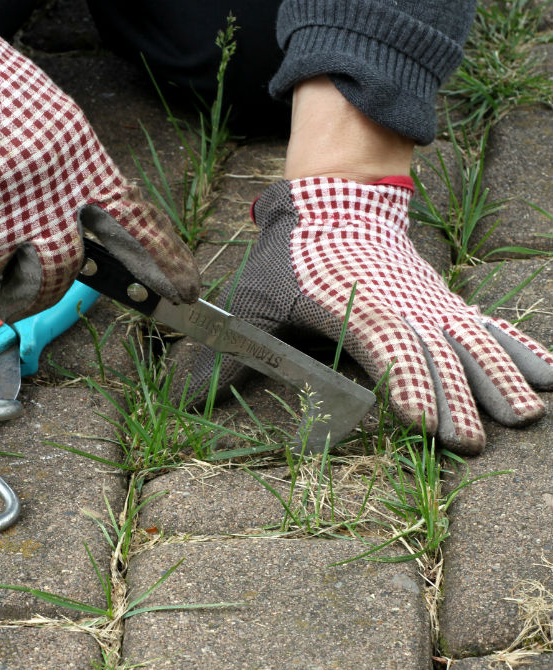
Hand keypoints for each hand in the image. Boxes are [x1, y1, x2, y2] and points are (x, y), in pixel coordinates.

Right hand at [0, 0, 198, 319]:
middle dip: (34, 291)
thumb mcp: (49, 124)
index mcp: (76, 166)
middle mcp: (41, 200)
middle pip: (56, 280)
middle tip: (18, 284)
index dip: (165, 261)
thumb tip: (85, 233)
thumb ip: (72, 180)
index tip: (186, 291)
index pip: (137, 223)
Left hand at [183, 177, 552, 453]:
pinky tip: (549, 375)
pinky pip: (488, 325)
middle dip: (460, 397)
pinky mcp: (445, 302)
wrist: (334, 197)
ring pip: (473, 339)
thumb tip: (185, 400)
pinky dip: (521, 347)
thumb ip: (228, 353)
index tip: (425, 422)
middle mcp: (402, 307)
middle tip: (479, 440)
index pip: (387, 351)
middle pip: (438, 353)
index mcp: (357, 309)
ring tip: (527, 414)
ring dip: (500, 376)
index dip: (407, 385)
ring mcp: (430, 303)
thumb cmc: (291, 257)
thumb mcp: (253, 301)